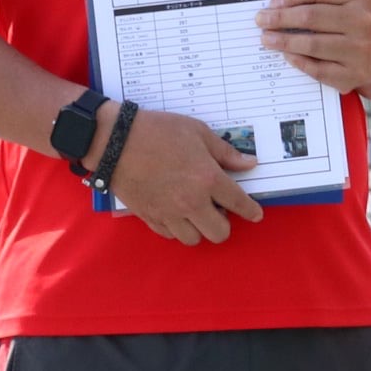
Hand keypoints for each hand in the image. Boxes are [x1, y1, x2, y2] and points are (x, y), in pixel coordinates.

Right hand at [101, 105, 263, 244]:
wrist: (115, 141)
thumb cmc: (158, 131)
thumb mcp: (197, 132)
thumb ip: (225, 152)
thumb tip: (249, 164)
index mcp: (207, 179)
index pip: (239, 204)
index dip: (251, 211)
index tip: (256, 214)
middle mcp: (191, 202)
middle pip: (218, 233)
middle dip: (224, 223)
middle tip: (219, 208)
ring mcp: (168, 213)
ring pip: (194, 239)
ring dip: (200, 228)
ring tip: (197, 211)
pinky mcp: (149, 217)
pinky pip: (170, 235)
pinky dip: (177, 228)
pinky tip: (177, 213)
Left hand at [258, 0, 370, 93]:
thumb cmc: (348, 23)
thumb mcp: (342, 2)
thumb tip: (277, 7)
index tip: (273, 3)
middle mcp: (362, 22)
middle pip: (312, 17)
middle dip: (281, 18)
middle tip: (261, 20)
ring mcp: (359, 51)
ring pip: (313, 44)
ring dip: (284, 41)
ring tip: (267, 39)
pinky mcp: (351, 75)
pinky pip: (317, 68)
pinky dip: (298, 61)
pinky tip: (286, 55)